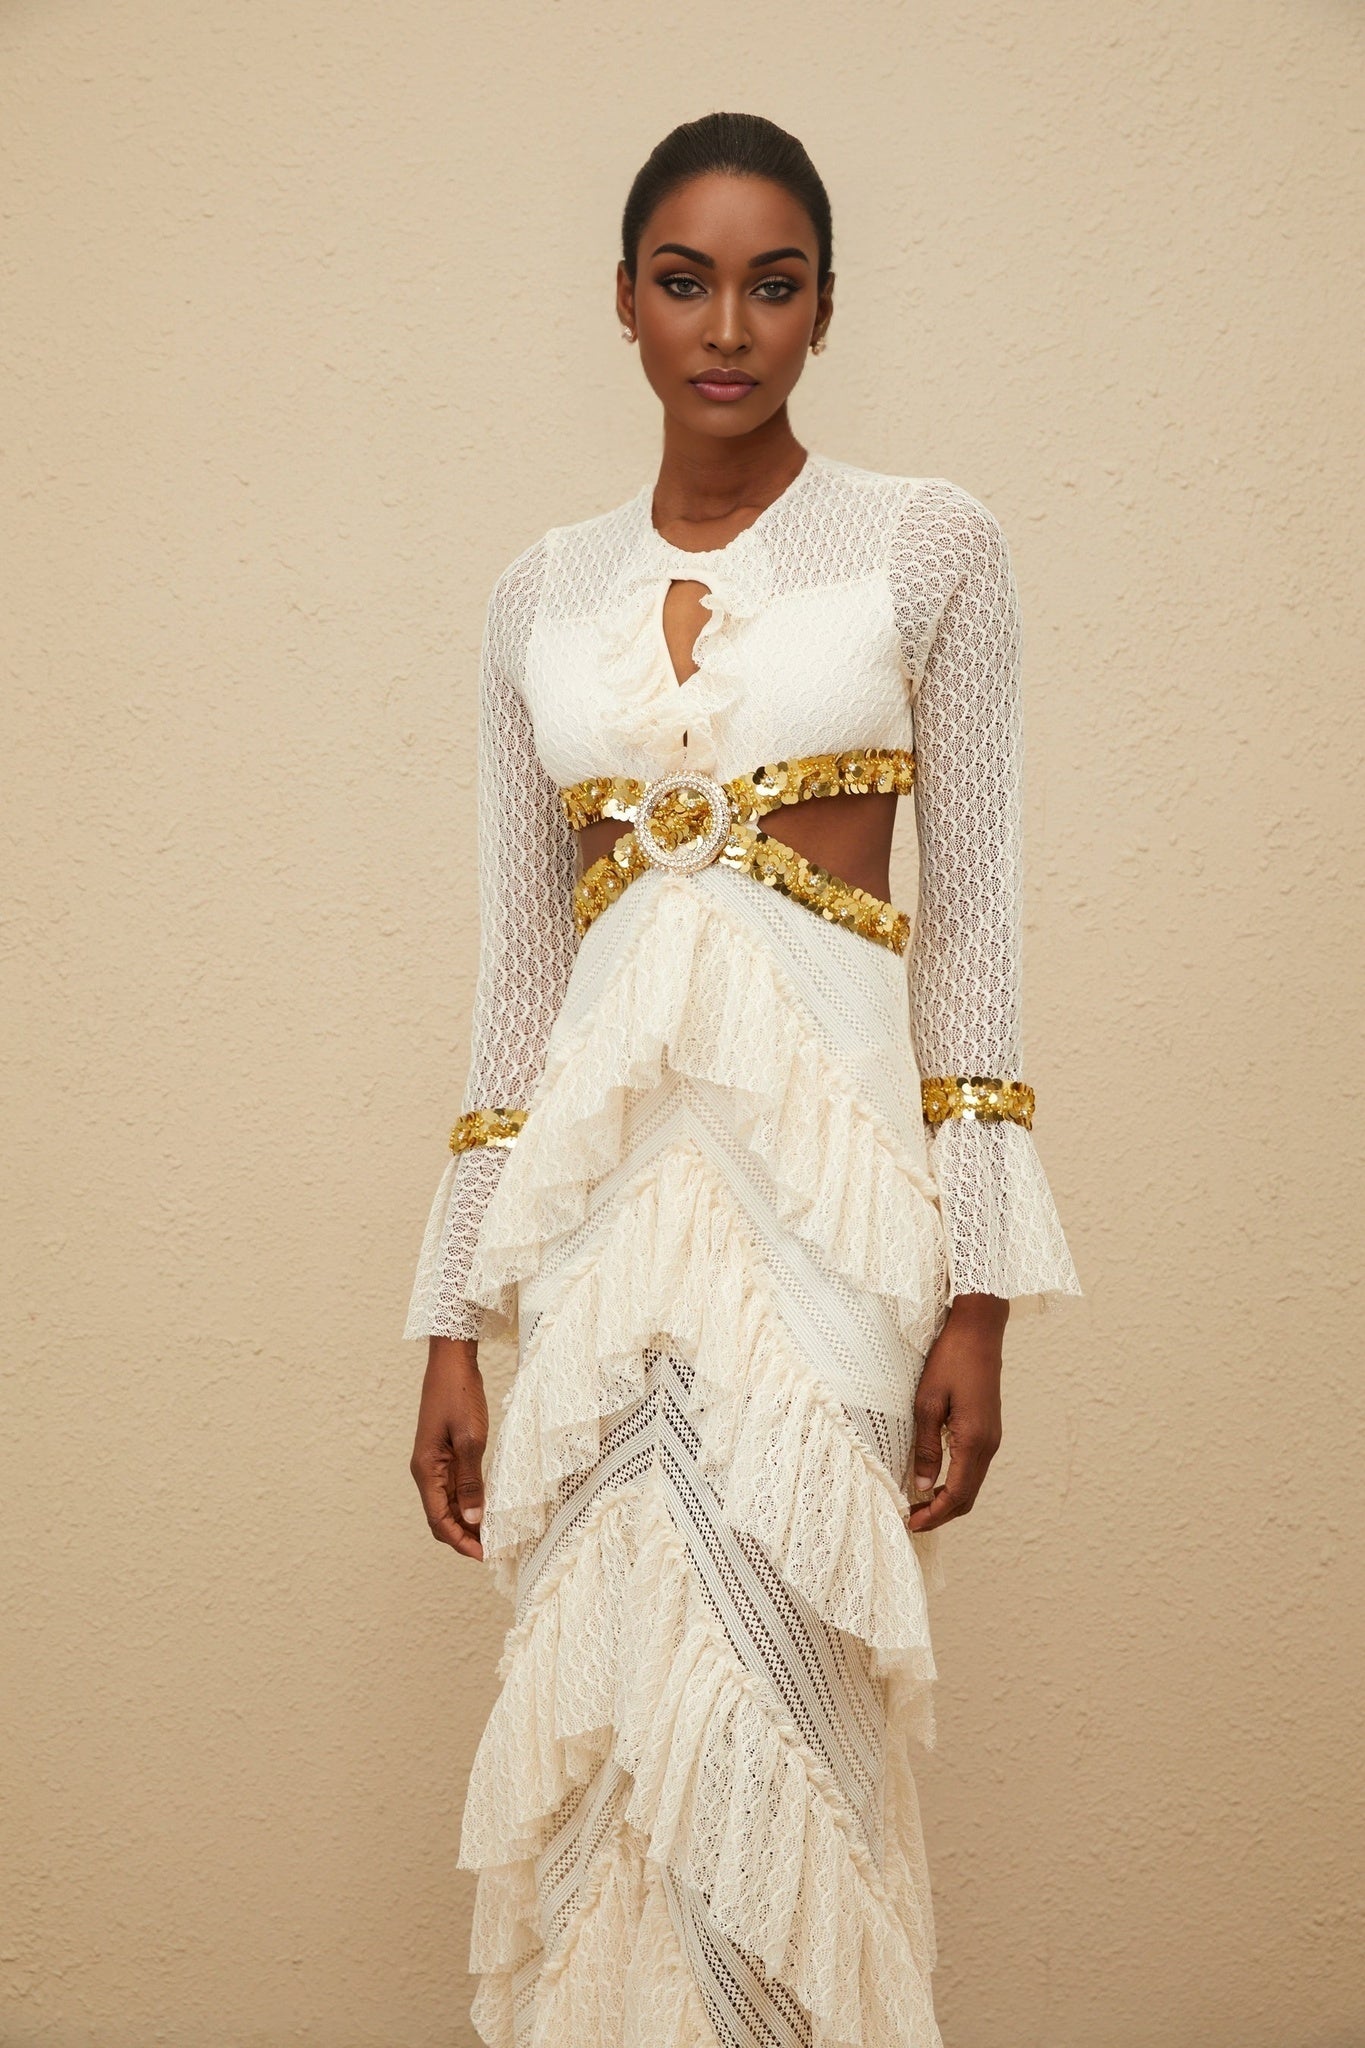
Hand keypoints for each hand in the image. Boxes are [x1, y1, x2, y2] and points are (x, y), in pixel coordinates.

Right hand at [410, 1337, 488, 1560]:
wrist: (451, 1363)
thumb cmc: (459, 1396)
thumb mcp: (471, 1440)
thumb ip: (470, 1481)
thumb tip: (473, 1517)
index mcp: (426, 1470)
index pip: (438, 1520)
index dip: (460, 1541)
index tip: (483, 1555)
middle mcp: (425, 1471)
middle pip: (440, 1517)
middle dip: (463, 1537)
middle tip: (492, 1549)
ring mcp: (434, 1462)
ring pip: (447, 1504)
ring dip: (466, 1521)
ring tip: (493, 1533)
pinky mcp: (445, 1453)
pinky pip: (454, 1487)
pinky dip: (468, 1501)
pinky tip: (487, 1506)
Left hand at [906, 1293, 1006, 1533]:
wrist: (978, 1331)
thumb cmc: (950, 1360)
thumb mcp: (927, 1402)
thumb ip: (926, 1447)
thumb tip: (922, 1486)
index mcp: (974, 1440)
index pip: (956, 1494)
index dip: (934, 1515)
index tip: (911, 1524)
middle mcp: (989, 1444)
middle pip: (968, 1497)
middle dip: (941, 1514)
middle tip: (912, 1519)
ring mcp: (992, 1437)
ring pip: (973, 1484)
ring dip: (949, 1500)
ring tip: (919, 1504)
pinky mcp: (989, 1429)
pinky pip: (974, 1467)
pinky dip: (957, 1482)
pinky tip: (935, 1479)